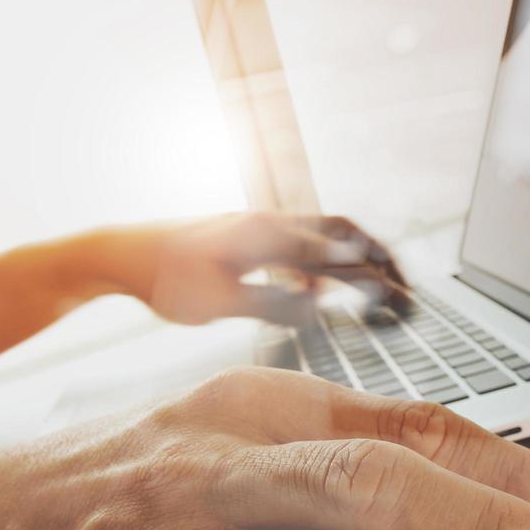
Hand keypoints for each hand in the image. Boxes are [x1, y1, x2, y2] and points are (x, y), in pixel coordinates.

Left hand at [91, 212, 409, 325]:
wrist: (120, 252)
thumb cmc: (162, 278)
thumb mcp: (219, 302)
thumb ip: (274, 303)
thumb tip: (322, 306)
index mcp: (268, 236)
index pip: (338, 258)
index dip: (375, 282)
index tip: (402, 304)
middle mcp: (271, 222)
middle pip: (344, 233)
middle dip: (382, 260)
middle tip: (409, 289)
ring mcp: (262, 225)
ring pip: (327, 231)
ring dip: (360, 254)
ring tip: (384, 280)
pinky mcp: (251, 234)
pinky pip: (305, 239)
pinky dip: (331, 257)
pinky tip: (329, 286)